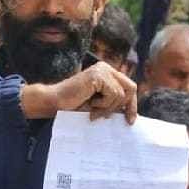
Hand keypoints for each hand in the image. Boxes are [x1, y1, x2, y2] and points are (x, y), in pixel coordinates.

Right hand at [22, 61, 136, 123]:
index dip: (132, 104)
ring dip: (109, 108)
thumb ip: (114, 104)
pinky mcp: (98, 75)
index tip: (130, 120)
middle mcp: (105, 68)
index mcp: (107, 73)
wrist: (55, 102)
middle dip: (127, 106)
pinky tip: (91, 105)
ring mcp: (102, 70)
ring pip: (121, 94)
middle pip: (131, 87)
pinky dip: (103, 104)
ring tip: (94, 112)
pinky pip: (113, 94)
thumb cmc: (74, 105)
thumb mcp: (100, 105)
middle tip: (123, 120)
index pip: (129, 87)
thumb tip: (134, 114)